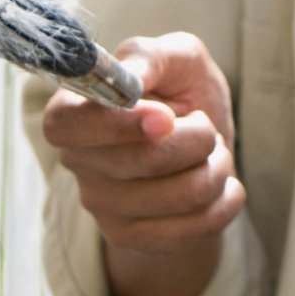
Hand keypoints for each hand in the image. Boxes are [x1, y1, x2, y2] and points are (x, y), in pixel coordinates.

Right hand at [42, 33, 243, 295]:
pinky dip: (225, 201)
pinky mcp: (131, 238)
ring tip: (214, 154)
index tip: (166, 116)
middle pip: (143, 161)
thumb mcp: (174, 58)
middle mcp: (77, 162)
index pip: (69, 127)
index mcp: (72, 111)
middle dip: (197, 138)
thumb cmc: (180, 93)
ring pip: (182, 195)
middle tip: (204, 126)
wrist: (200, 150)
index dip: (119, 125)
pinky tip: (221, 185)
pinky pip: (195, 227)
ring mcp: (100, 206)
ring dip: (217, 167)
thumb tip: (132, 79)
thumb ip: (150, 56)